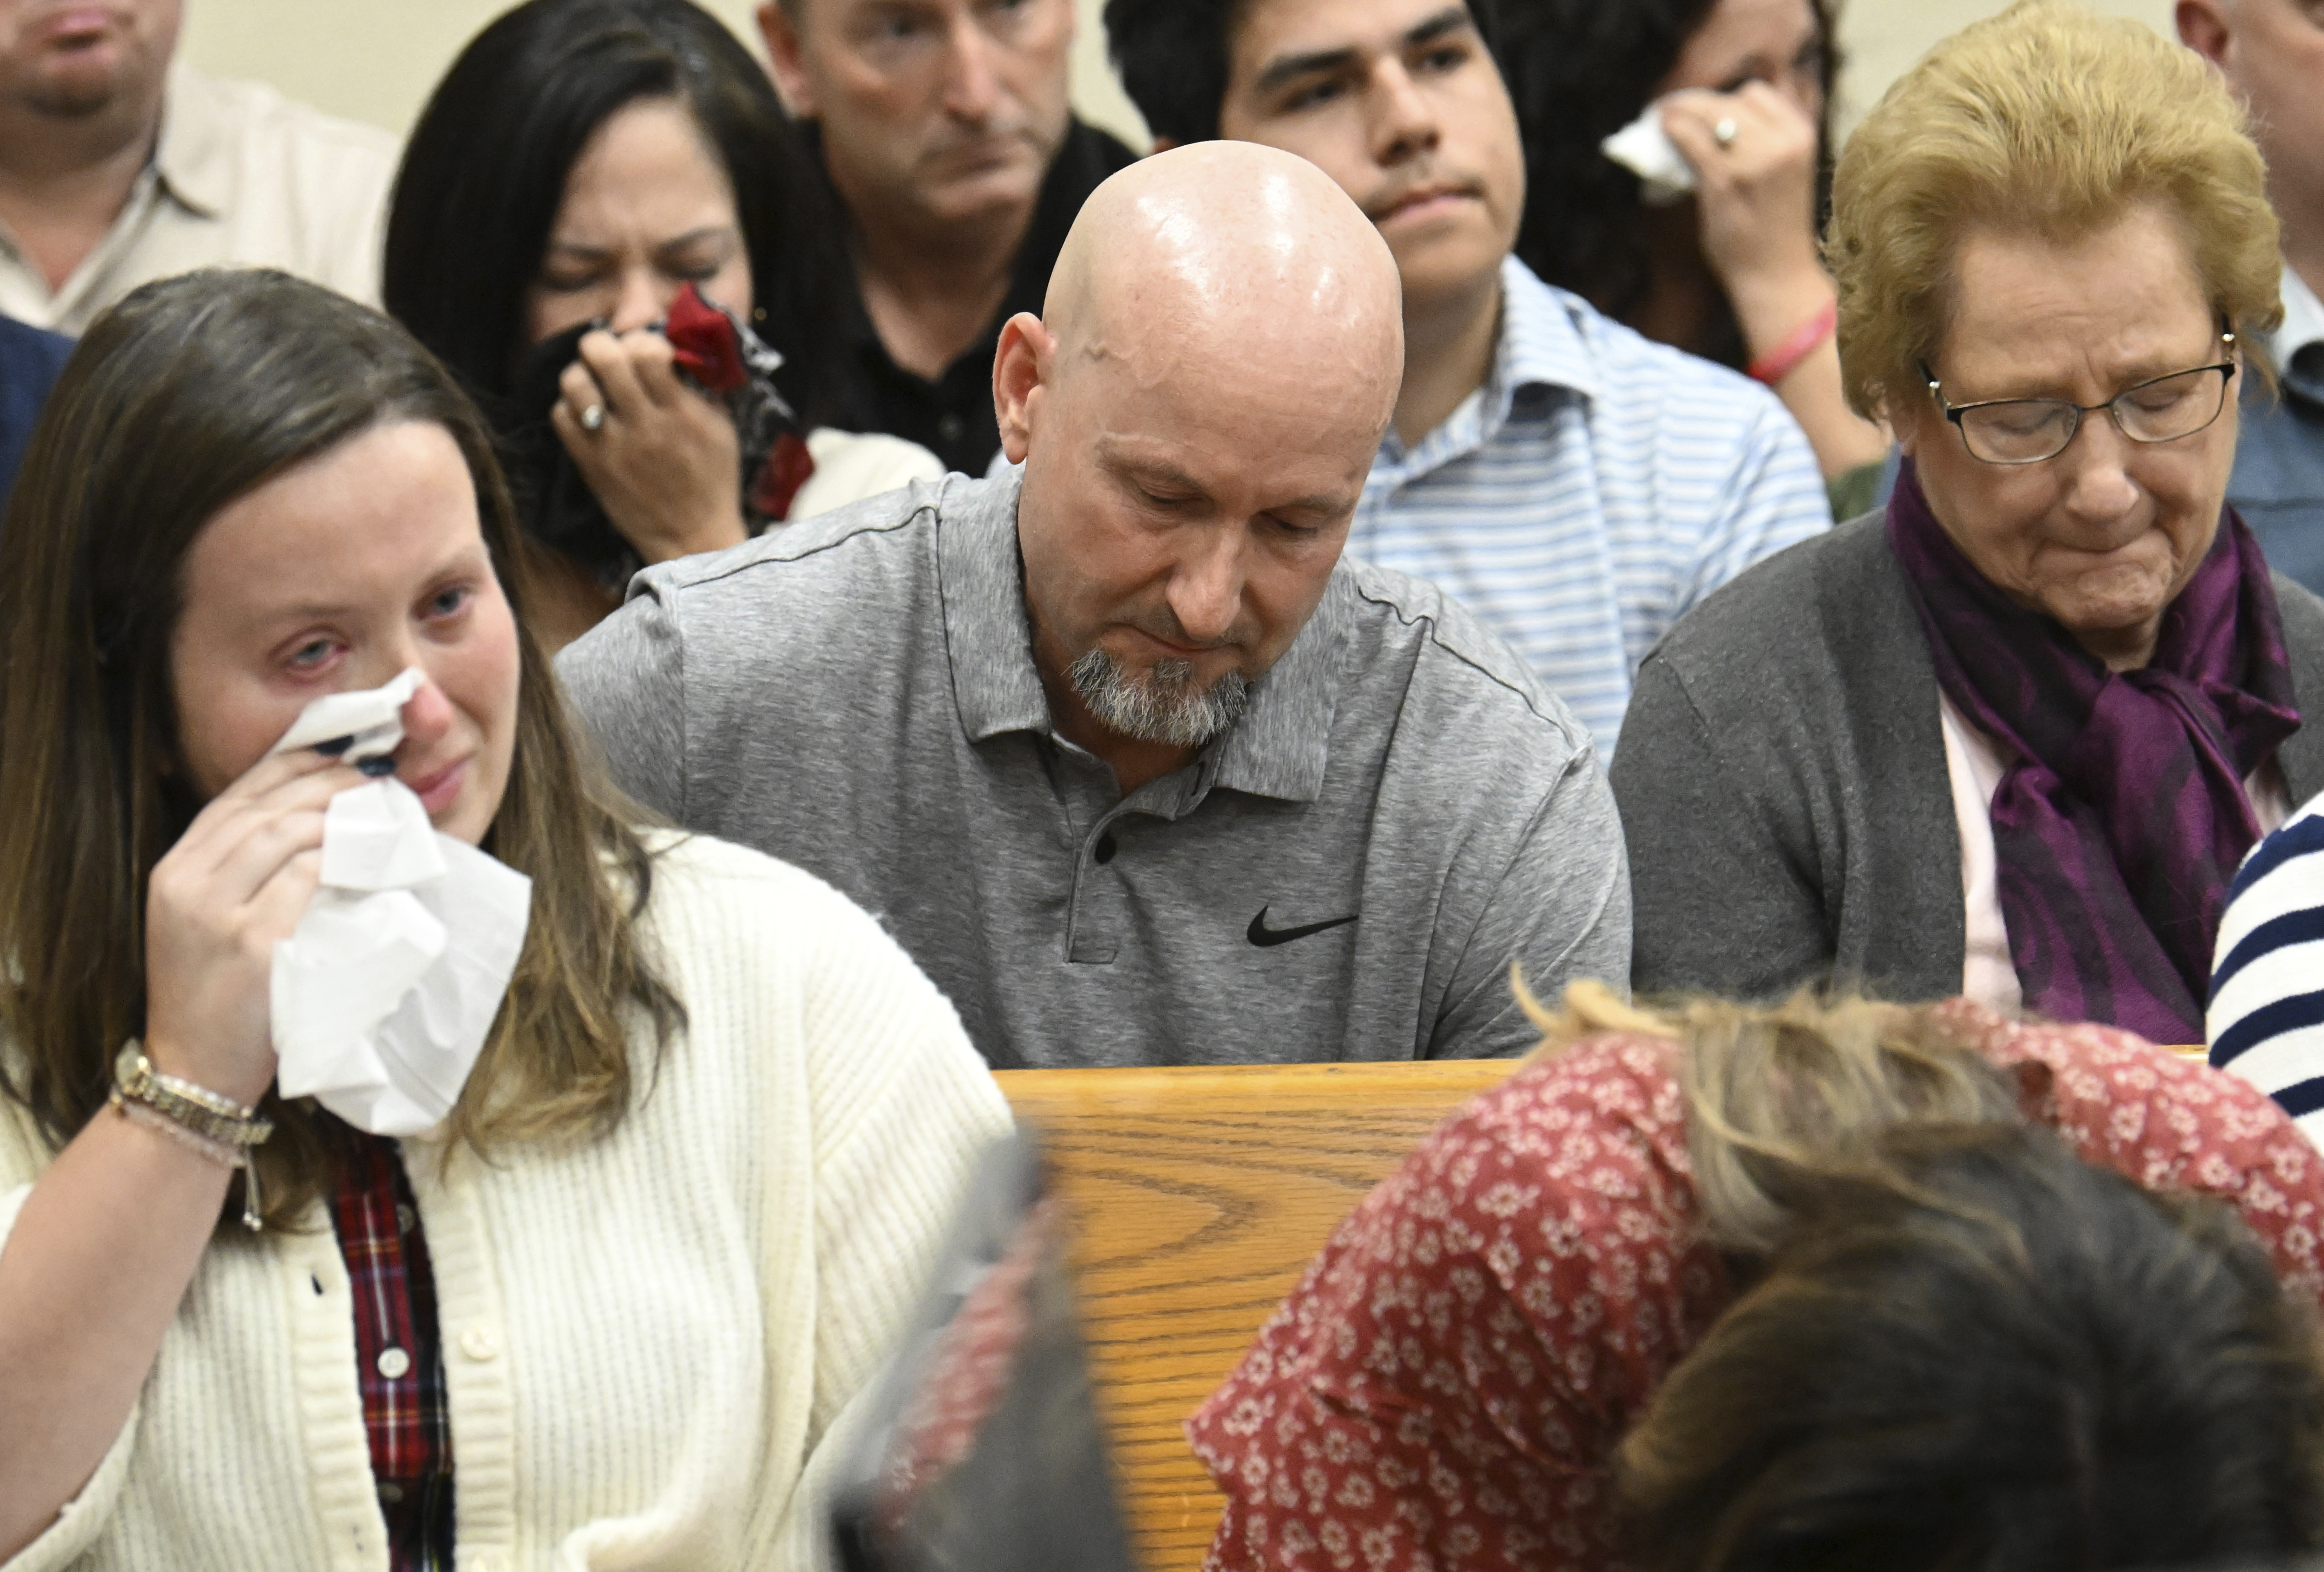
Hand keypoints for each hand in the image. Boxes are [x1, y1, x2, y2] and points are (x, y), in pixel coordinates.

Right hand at [142, 750, 363, 1106]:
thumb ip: (242, 871)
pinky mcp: (253, 943)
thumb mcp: (208, 922)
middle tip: (373, 773)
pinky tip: (366, 853)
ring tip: (376, 807)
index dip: (291, 765)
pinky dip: (338, 859)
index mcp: (174, 871)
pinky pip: (303, 878)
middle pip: (263, 808)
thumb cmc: (217, 998)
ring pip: (283, 834)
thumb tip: (313, 818)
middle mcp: (186, 883)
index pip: (236, 797)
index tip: (338, 750)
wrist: (194, 1070)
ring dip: (337, 814)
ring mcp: (216, 913)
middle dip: (324, 781)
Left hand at [551, 328, 750, 565]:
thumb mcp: (722, 429)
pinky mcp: (590, 466)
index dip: (641, 338)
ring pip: (574, 384)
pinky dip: (569, 406)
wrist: (692, 538)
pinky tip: (586, 412)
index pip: (647, 350)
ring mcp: (613, 447)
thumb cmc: (712, 480)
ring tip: (592, 382)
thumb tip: (678, 348)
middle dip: (600, 344)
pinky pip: (561, 417)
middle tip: (606, 353)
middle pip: (604, 357)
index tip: (645, 350)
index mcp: (681, 413)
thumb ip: (701, 387)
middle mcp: (644, 426)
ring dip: (580, 373)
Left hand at [1659, 83, 1826, 327]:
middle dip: (1697, 102)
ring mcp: (1755, 160)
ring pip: (1709, 112)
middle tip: (1671, 108)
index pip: (1756, 94)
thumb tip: (1712, 120)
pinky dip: (1672, 129)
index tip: (1703, 108)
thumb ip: (1760, 142)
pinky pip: (1691, 139)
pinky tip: (1661, 130)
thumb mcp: (1781, 172)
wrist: (1777, 275)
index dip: (1725, 98)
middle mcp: (1784, 141)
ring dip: (1680, 111)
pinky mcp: (1726, 180)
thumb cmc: (1774, 228)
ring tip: (1662, 116)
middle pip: (1730, 99)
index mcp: (1801, 135)